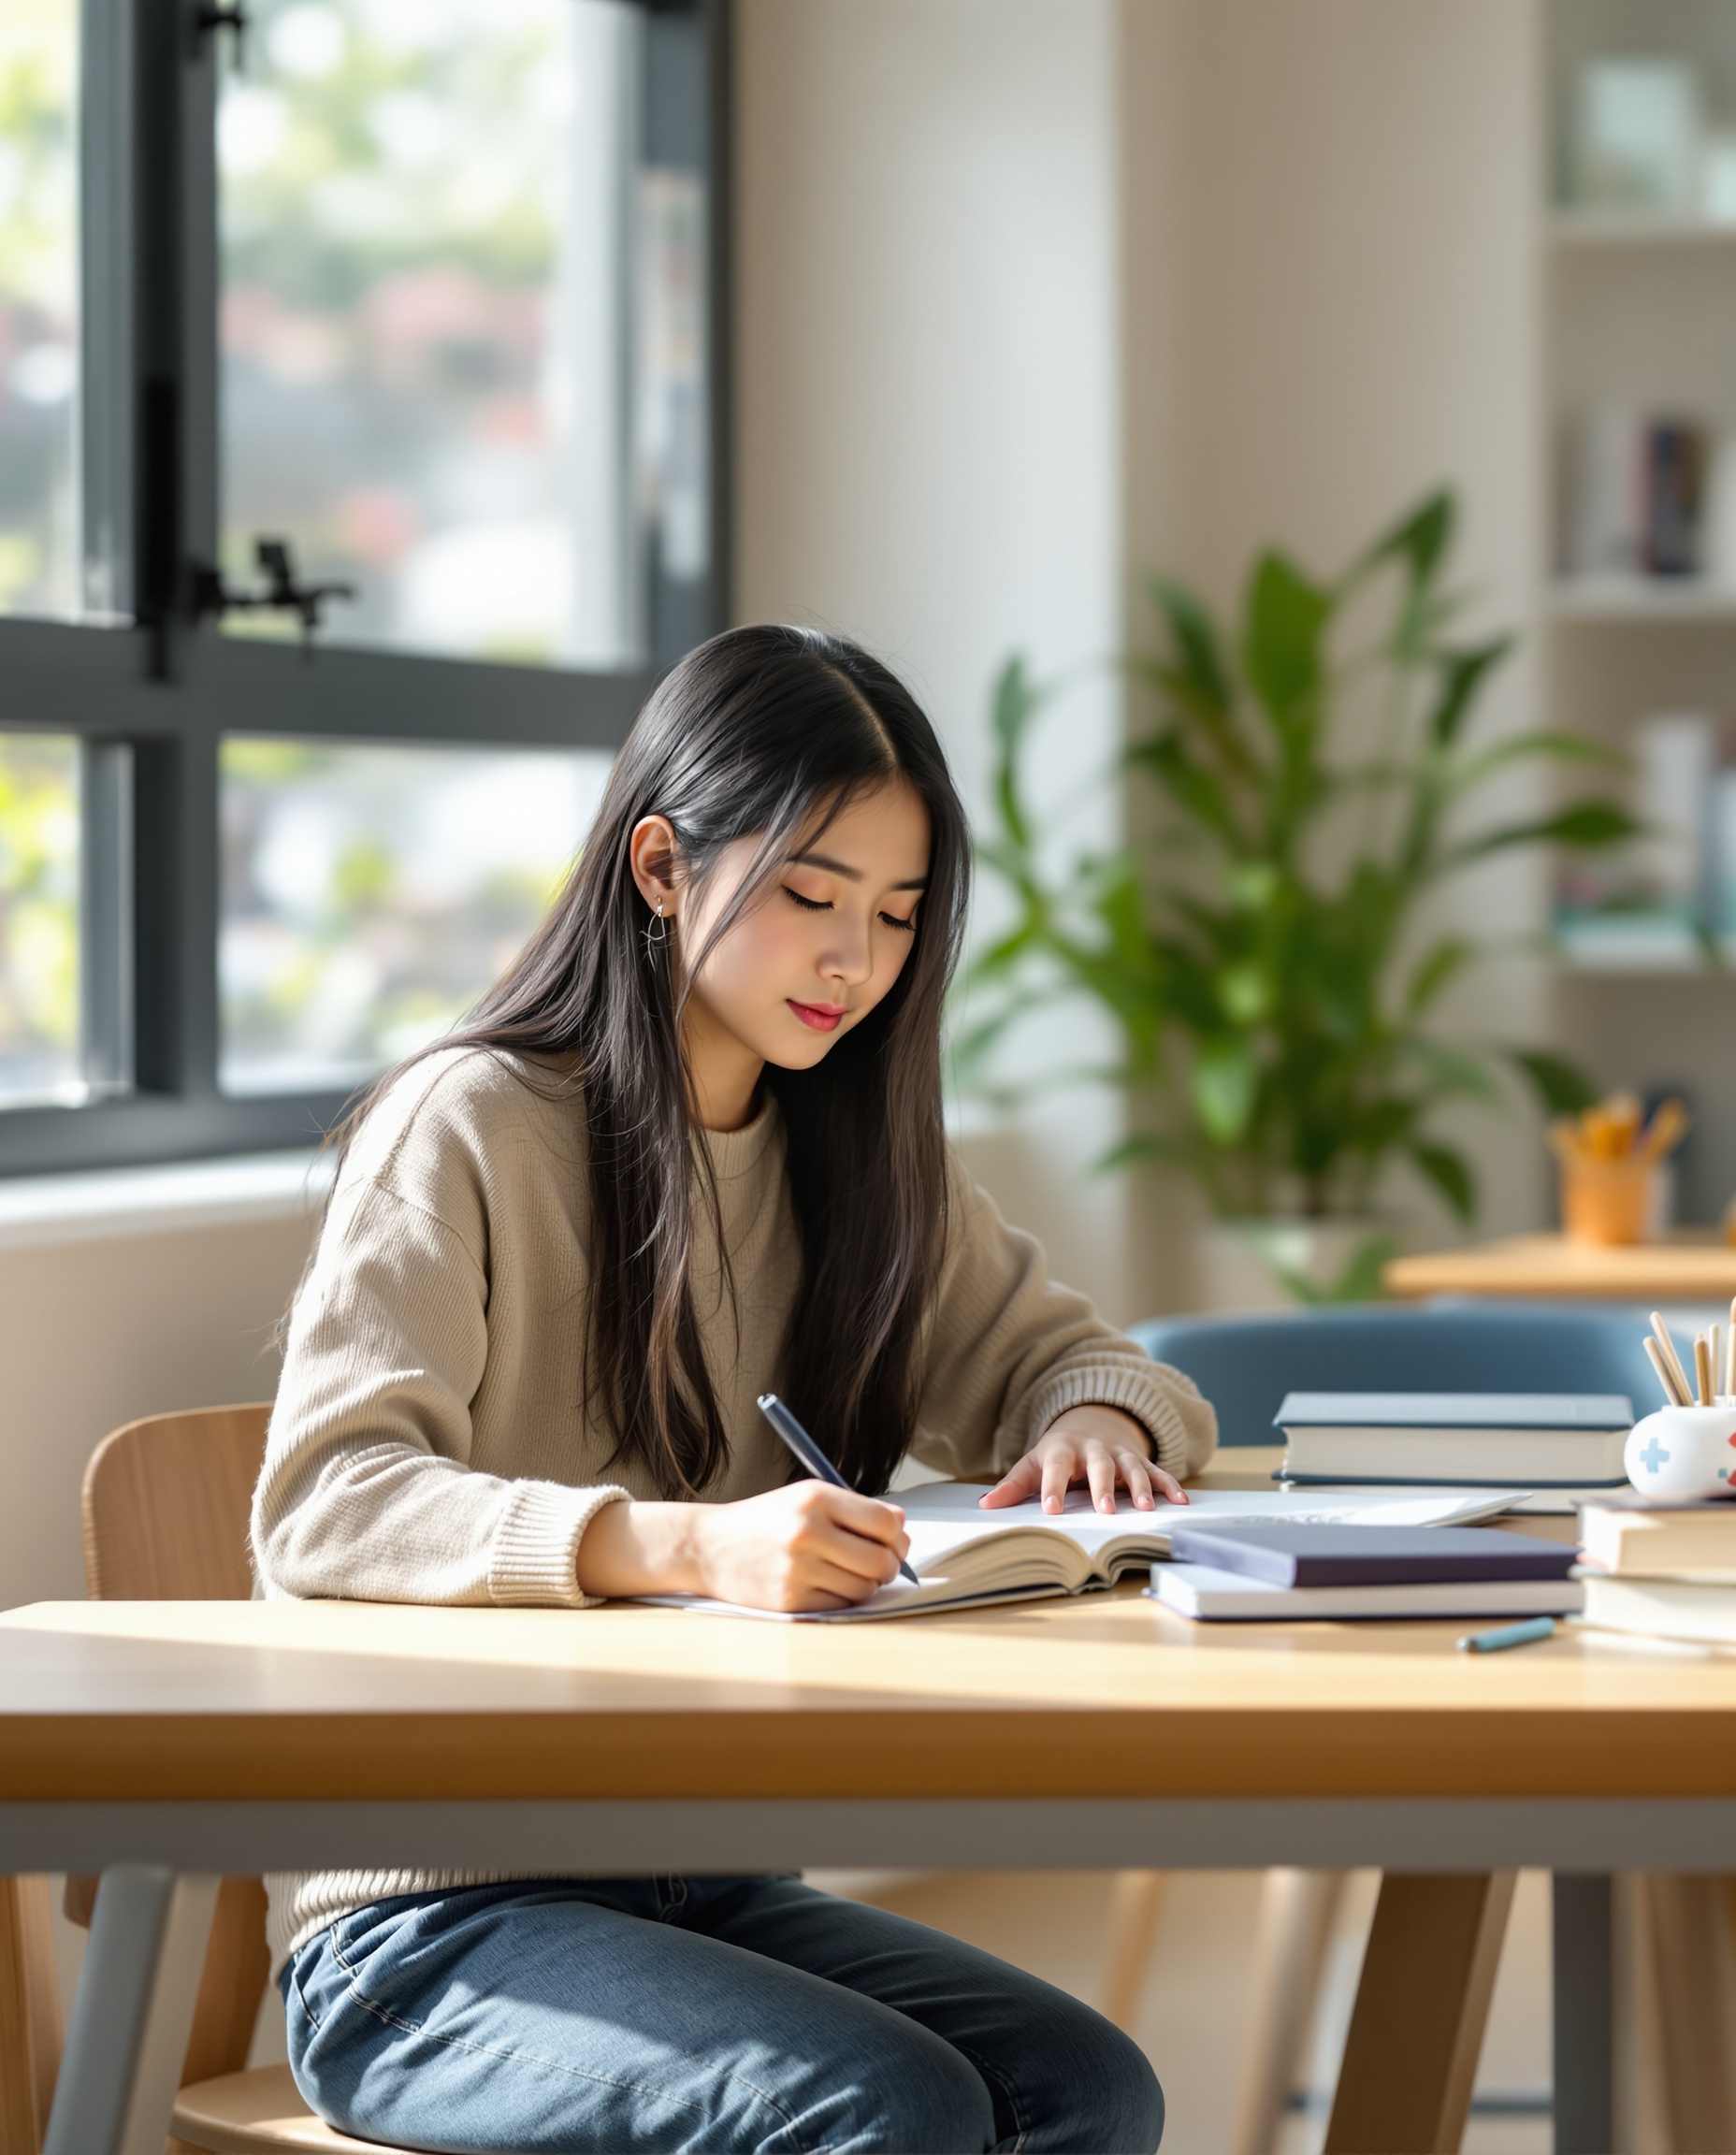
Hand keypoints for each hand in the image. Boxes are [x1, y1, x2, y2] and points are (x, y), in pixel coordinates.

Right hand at [576, 1483, 911, 1611]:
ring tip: (848, 1573)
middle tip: (882, 1564)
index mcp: (816, 1498)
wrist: (710, 1547)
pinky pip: (841, 1606)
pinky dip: (844, 1599)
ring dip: (866, 1585)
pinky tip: (829, 1586)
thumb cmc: (766, 1521)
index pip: (885, 1522)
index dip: (898, 1536)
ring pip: (864, 1588)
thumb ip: (856, 1509)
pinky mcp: (790, 1600)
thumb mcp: (807, 1498)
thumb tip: (902, 1526)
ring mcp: (797, 1569)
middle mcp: (807, 1531)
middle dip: (890, 1566)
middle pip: (880, 1560)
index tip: (894, 1540)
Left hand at [979, 1403, 1186, 1515]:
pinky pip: (1158, 1472)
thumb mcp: (1032, 1462)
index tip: (1052, 1510)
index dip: (1053, 1488)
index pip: (1056, 1468)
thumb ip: (1013, 1485)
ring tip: (1145, 1509)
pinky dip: (1170, 1485)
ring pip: (1132, 1468)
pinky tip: (1182, 1501)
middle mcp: (1094, 1450)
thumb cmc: (1057, 1452)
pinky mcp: (1140, 1460)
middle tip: (1104, 1510)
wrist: (1090, 1420)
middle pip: (1099, 1466)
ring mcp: (1120, 1454)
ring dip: (1140, 1487)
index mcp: (1063, 1451)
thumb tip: (985, 1505)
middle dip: (1102, 1488)